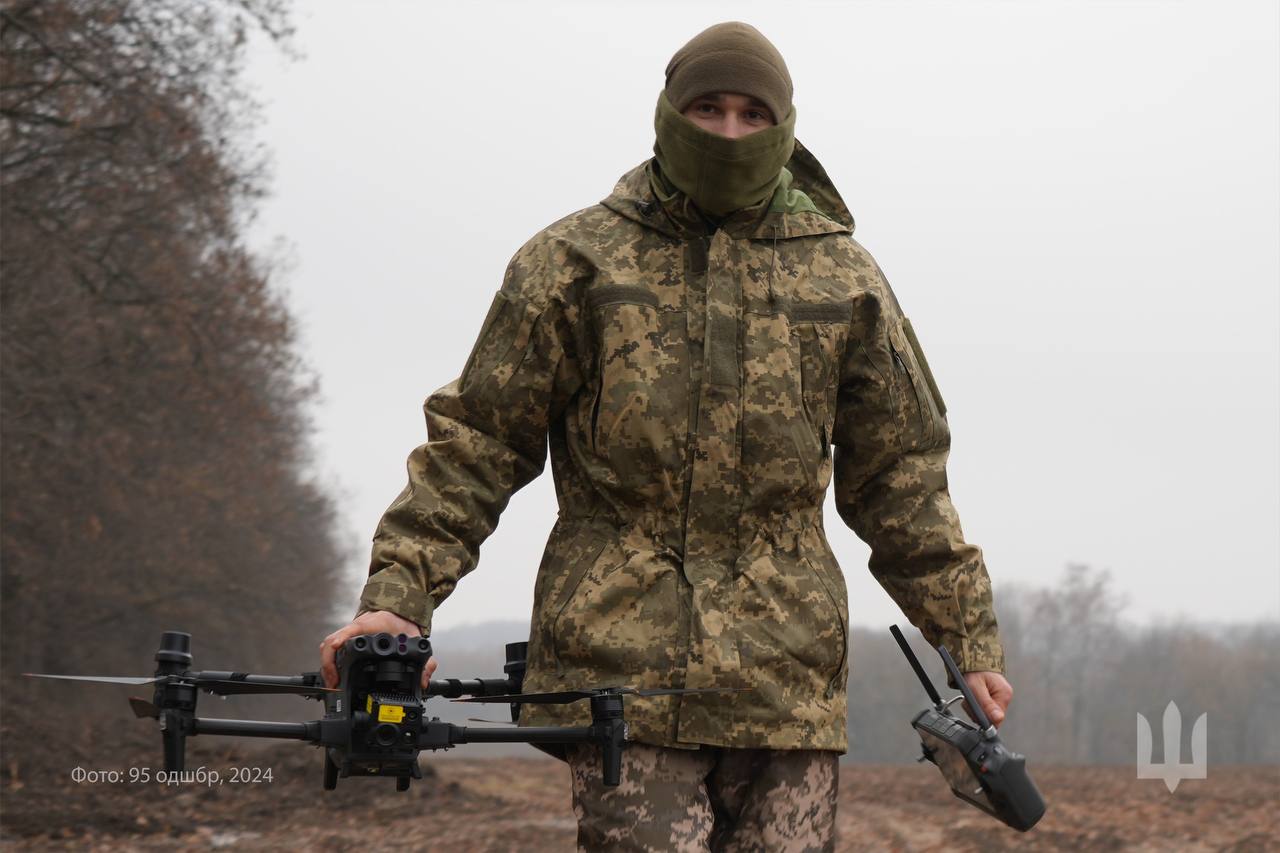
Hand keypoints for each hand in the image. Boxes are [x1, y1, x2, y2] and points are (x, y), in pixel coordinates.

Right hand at [319, 610, 438, 689]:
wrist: (398, 612)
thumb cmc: (402, 623)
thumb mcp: (415, 640)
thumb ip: (425, 661)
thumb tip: (423, 681)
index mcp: (371, 626)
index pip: (352, 630)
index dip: (341, 638)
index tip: (336, 646)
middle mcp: (356, 629)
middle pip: (333, 641)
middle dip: (330, 663)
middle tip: (335, 682)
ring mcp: (349, 634)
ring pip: (329, 646)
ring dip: (327, 664)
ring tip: (332, 684)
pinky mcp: (347, 641)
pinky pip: (331, 649)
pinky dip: (329, 663)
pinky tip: (333, 678)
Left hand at [961, 670, 1011, 727]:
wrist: (973, 660)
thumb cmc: (974, 671)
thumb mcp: (975, 687)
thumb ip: (986, 704)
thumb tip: (998, 719)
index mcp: (1004, 694)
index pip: (997, 719)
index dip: (982, 717)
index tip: (973, 709)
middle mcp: (1005, 697)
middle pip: (990, 717)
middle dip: (976, 711)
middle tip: (969, 699)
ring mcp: (1000, 698)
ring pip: (985, 714)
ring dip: (974, 708)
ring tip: (971, 695)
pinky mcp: (994, 698)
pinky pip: (984, 709)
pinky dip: (976, 705)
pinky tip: (973, 696)